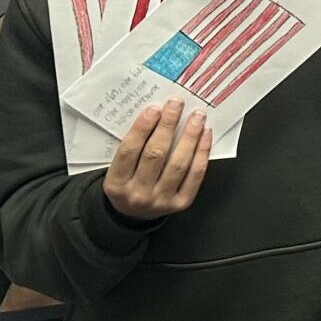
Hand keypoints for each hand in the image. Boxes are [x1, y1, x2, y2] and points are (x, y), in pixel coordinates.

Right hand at [103, 99, 210, 220]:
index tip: (154, 109)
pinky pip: (195, 174)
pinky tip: (204, 135)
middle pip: (156, 154)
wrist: (134, 215)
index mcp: (116, 184)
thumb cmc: (127, 184)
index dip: (142, 128)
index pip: (129, 151)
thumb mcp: (117, 169)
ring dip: (190, 136)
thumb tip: (155, 115)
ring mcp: (161, 200)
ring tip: (197, 117)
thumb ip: (132, 147)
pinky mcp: (181, 203)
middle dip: (168, 125)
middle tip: (177, 105)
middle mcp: (138, 194)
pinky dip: (202, 152)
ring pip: (178, 163)